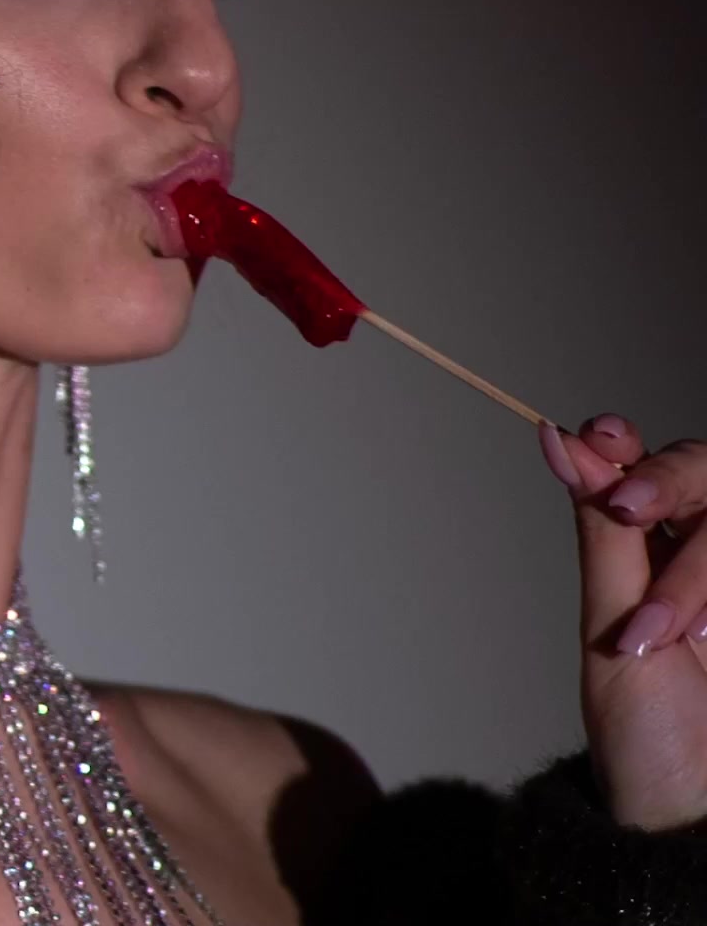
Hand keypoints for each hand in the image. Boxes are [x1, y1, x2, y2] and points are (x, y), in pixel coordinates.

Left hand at [538, 414, 706, 830]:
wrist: (694, 815)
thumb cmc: (645, 735)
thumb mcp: (611, 630)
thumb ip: (604, 538)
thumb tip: (559, 441)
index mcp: (647, 553)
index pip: (645, 467)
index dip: (628, 444)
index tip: (604, 436)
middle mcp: (698, 557)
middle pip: (702, 472)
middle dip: (665, 483)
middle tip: (631, 510)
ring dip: (692, 574)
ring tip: (660, 638)